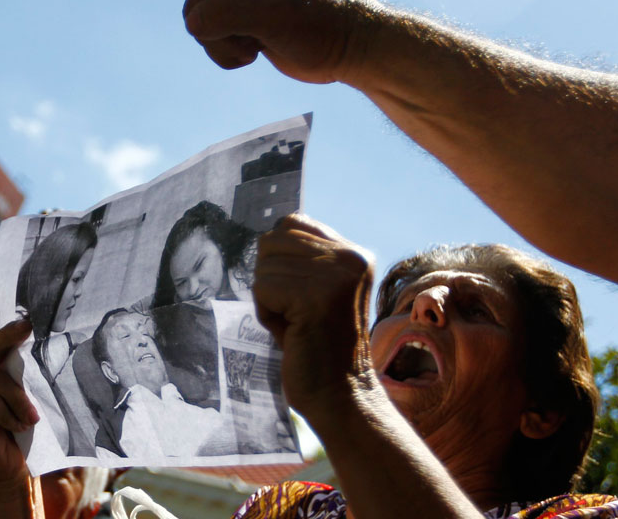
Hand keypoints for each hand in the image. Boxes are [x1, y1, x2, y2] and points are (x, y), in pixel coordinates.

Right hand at [0, 319, 36, 487]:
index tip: (30, 318)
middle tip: (28, 329)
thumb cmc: (25, 427)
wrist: (11, 466)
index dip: (11, 329)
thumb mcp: (30, 396)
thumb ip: (29, 376)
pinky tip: (18, 427)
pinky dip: (8, 415)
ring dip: (17, 397)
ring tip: (33, 417)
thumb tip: (49, 350)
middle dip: (8, 337)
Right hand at [183, 0, 368, 83]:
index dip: (220, 20)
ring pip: (203, 28)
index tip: (258, 28)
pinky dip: (231, 53)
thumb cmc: (319, 23)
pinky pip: (215, 39)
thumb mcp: (269, 13)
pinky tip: (258, 49)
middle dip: (221, 35)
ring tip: (257, 45)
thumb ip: (224, 13)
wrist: (350, 48)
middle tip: (254, 41)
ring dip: (226, 47)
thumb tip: (192, 24)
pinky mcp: (246, 18)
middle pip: (198, 9)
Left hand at [253, 214, 374, 421]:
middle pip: (272, 241)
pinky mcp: (315, 296)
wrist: (339, 395)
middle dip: (272, 279)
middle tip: (297, 314)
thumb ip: (302, 260)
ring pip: (264, 267)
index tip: (299, 296)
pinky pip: (262, 288)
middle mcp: (351, 257)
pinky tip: (291, 333)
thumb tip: (267, 235)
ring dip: (268, 300)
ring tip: (296, 325)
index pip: (292, 223)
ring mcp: (335, 275)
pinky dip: (266, 314)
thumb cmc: (318, 346)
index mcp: (355, 254)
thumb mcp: (316, 291)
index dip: (279, 259)